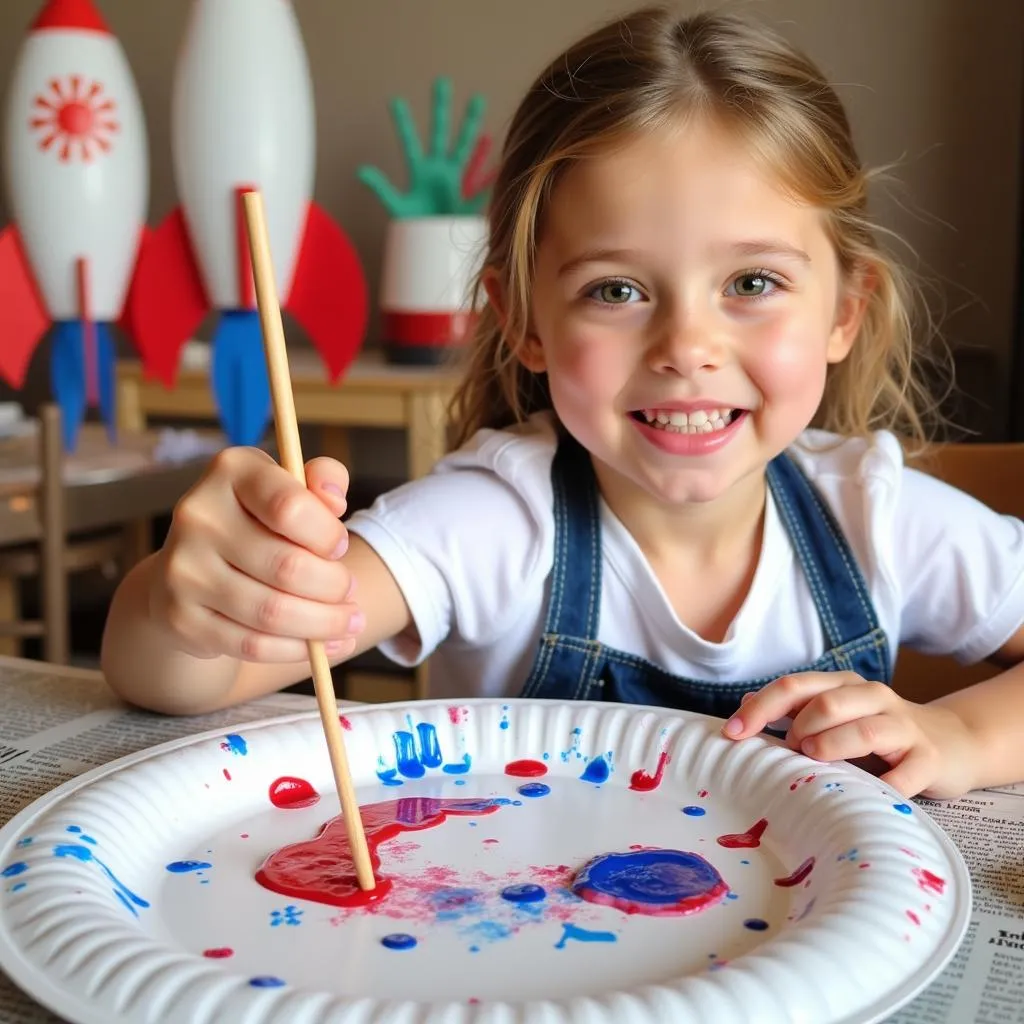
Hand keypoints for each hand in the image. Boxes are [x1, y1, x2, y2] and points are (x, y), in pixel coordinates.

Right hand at [150, 447, 363, 663]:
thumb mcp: (291, 487)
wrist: (192, 568)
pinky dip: (296, 650)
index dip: (327, 535)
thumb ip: (323, 480)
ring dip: (324, 624)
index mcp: (230, 471)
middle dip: (334, 587)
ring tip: (349, 623)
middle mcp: (197, 515)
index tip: (341, 547)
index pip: (290, 507)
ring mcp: (182, 569)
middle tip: (351, 593)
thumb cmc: (259, 521)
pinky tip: (324, 647)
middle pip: (287, 567)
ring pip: (272, 612)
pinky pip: (251, 645)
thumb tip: (334, 500)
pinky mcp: (180, 618)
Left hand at [357, 76, 490, 216]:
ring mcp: (455, 179)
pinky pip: (482, 181)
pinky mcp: (468, 196)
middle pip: (439, 133)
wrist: (434, 244)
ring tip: (477, 99)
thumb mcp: (396, 206)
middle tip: (441, 81)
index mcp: (419, 172)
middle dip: (440, 109)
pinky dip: (492, 172)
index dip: (402, 124)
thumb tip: (360, 170)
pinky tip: (501, 156)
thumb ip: (380, 187)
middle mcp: (438, 169)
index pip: (409, 143)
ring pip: (463, 146)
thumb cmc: (415, 225)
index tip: (394, 101)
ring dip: (470, 124)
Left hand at [721, 672, 978, 798]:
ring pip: (863, 730)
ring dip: (831, 747)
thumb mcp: (835, 716)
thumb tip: (744, 704)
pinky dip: (881, 787)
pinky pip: (903, 774)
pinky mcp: (928, 759)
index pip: (794, 687)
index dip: (759, 708)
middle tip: (786, 752)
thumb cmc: (879, 735)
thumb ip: (795, 710)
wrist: (953, 743)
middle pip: (825, 703)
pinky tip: (864, 798)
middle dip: (797, 728)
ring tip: (814, 761)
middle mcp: (872, 698)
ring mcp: (903, 727)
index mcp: (843, 685)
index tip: (731, 734)